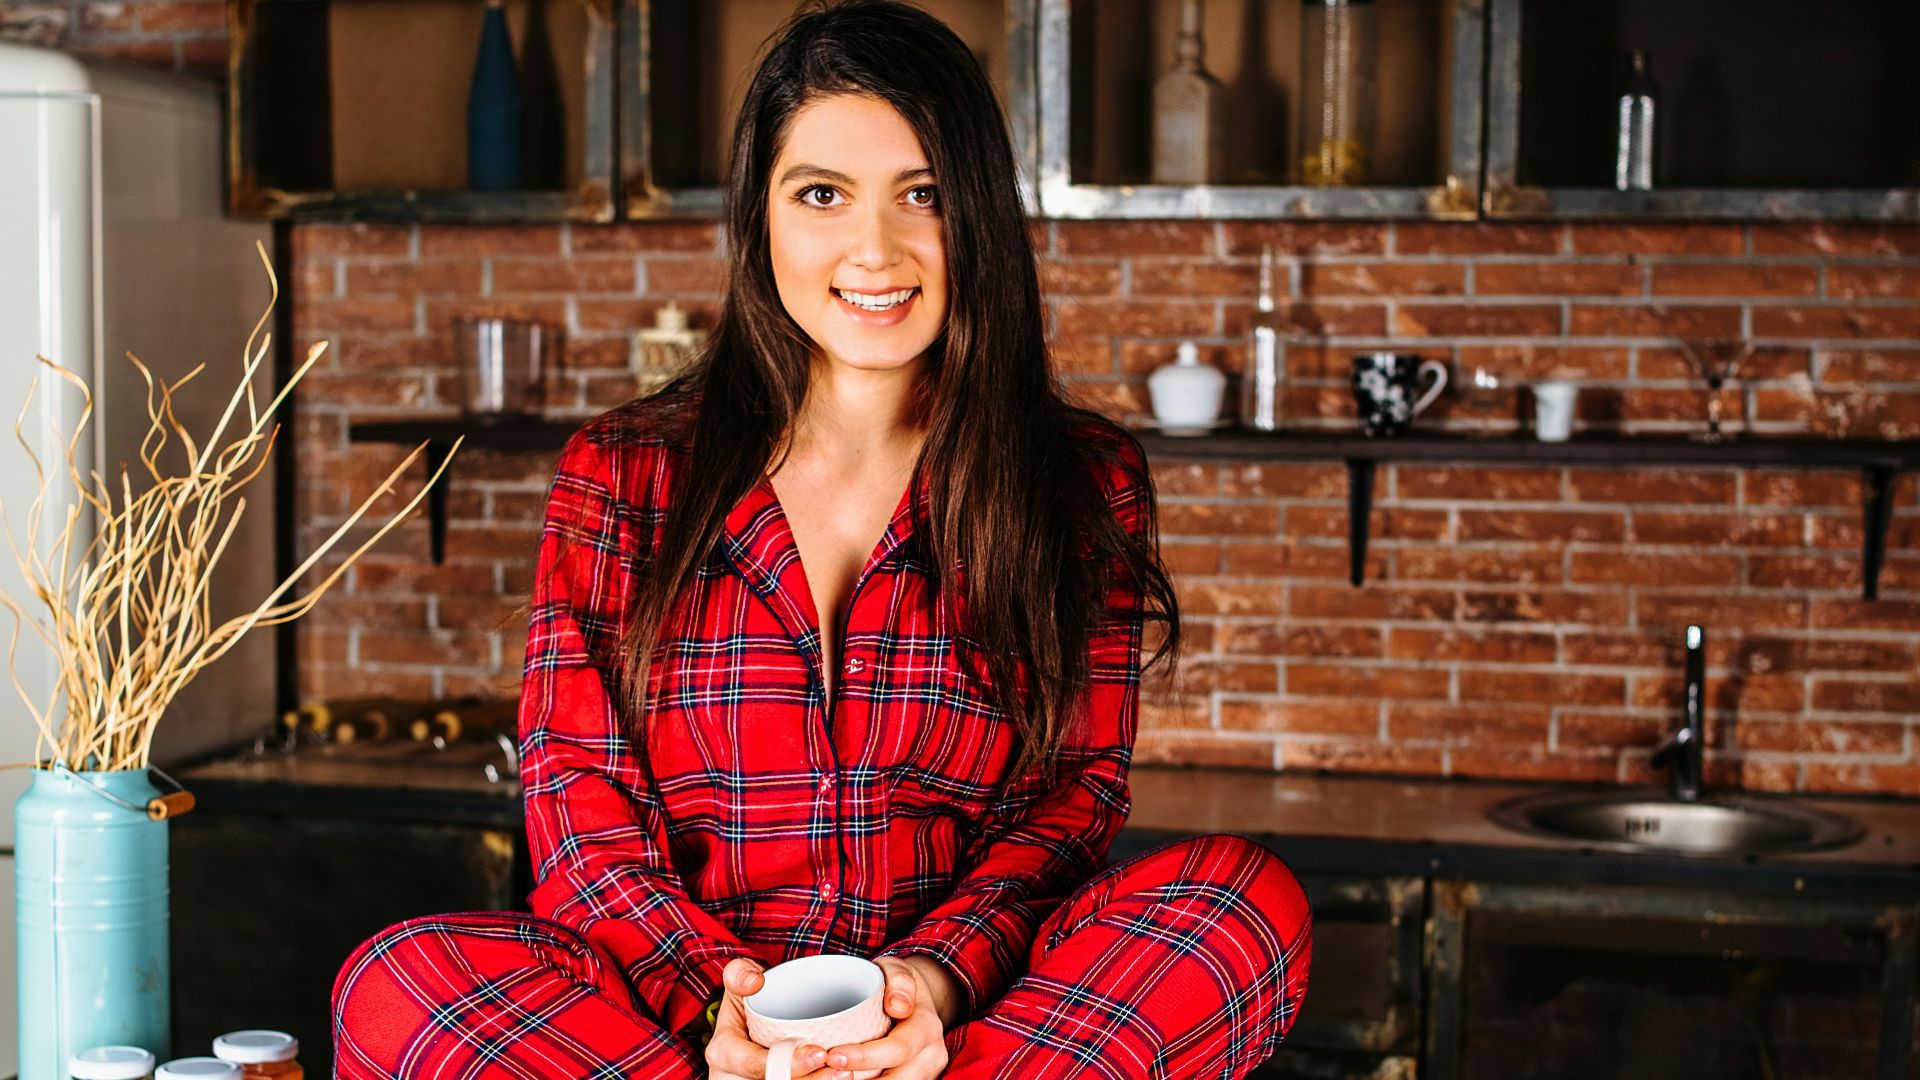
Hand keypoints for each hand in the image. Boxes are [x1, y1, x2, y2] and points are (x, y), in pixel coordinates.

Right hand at [706, 957, 839, 1079]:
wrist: (749, 1018)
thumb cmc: (748, 999)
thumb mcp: (738, 980)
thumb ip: (740, 973)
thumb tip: (755, 982)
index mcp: (723, 1053)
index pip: (755, 1065)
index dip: (788, 1064)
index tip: (820, 1053)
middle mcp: (732, 1078)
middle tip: (844, 1071)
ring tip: (845, 1074)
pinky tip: (837, 1077)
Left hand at [821, 956, 953, 1078]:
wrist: (916, 1000)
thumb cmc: (895, 984)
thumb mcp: (896, 969)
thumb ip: (899, 979)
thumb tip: (898, 1006)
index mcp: (927, 1028)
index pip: (898, 1049)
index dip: (865, 1058)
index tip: (833, 1055)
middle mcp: (931, 1055)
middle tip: (826, 1072)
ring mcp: (925, 1073)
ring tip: (833, 1077)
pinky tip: (845, 1079)